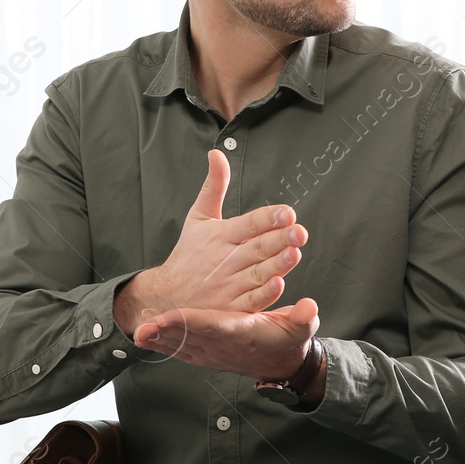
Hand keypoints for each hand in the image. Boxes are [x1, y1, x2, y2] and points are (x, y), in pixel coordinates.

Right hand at [114, 150, 307, 335]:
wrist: (165, 297)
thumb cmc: (188, 255)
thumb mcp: (198, 218)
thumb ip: (214, 187)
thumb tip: (217, 154)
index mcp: (220, 236)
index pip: (248, 224)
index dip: (267, 218)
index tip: (287, 213)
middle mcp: (225, 260)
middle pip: (256, 248)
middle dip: (278, 239)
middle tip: (298, 232)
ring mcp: (228, 286)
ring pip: (257, 274)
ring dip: (276, 264)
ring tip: (293, 253)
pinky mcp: (231, 309)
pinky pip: (250, 302)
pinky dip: (264, 295)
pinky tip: (278, 284)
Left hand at [133, 297, 319, 381]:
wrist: (281, 364)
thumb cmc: (289, 339)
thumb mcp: (302, 327)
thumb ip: (304, 317)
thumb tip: (310, 307)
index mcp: (241, 332)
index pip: (210, 325)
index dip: (187, 322)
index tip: (168, 319)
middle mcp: (222, 345)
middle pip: (188, 337)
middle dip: (164, 332)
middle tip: (140, 327)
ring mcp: (212, 352)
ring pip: (180, 344)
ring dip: (159, 338)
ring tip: (136, 329)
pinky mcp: (207, 354)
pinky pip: (181, 349)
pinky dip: (163, 343)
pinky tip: (145, 338)